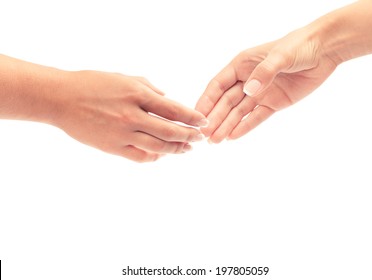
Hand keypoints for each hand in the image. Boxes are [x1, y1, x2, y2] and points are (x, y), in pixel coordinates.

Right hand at [54, 71, 206, 161]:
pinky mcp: (112, 147)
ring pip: (158, 146)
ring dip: (176, 149)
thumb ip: (148, 88)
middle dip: (189, 136)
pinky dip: (154, 157)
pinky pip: (139, 156)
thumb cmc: (93, 83)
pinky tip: (161, 155)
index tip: (203, 122)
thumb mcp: (123, 77)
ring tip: (187, 149)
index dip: (192, 117)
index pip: (173, 109)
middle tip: (200, 139)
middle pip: (170, 131)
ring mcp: (122, 133)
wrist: (61, 99)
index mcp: (136, 94)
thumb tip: (167, 98)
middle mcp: (132, 115)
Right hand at [196, 27, 338, 142]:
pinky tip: (233, 137)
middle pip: (226, 102)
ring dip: (226, 126)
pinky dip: (245, 126)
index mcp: (242, 64)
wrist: (324, 51)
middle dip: (214, 118)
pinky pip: (256, 117)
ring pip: (238, 112)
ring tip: (214, 141)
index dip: (207, 100)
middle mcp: (247, 80)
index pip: (218, 85)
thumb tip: (249, 90)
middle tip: (204, 135)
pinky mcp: (273, 103)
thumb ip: (264, 72)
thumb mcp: (281, 56)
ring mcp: (260, 93)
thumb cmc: (299, 45)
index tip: (197, 115)